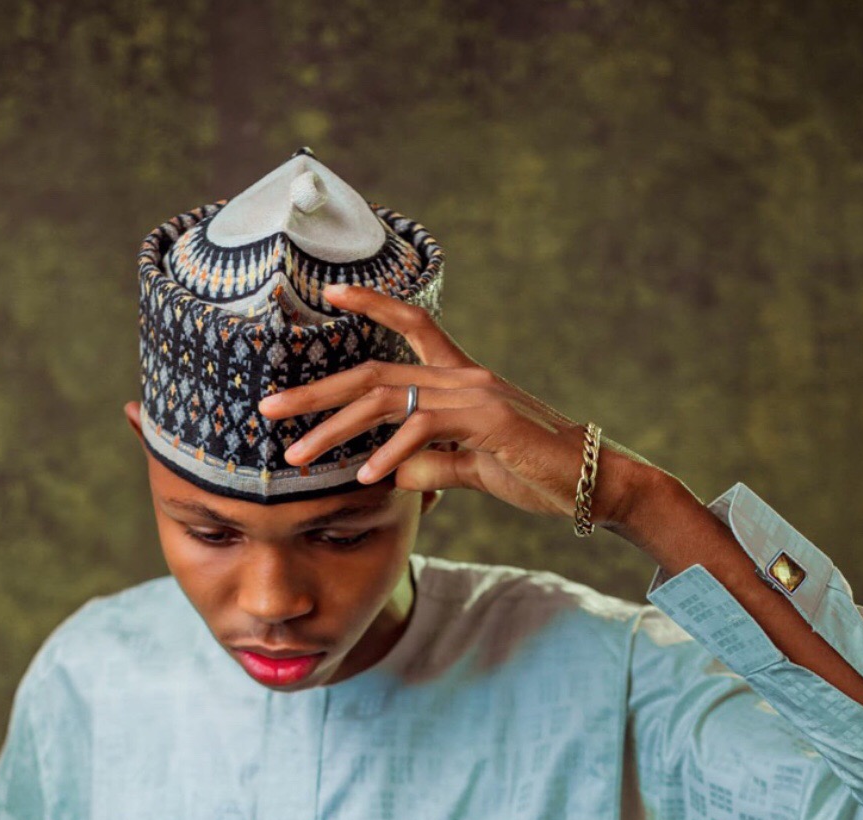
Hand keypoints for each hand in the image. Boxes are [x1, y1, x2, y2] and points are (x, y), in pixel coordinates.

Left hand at [257, 284, 659, 534]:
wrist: (594, 484)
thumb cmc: (536, 473)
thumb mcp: (473, 467)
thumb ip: (433, 463)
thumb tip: (392, 473)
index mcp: (461, 378)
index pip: (413, 323)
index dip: (372, 303)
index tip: (330, 293)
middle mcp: (464, 376)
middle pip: (374, 371)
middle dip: (315, 391)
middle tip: (267, 407)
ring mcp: (476, 395)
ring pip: (386, 400)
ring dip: (334, 430)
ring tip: (296, 457)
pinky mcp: (488, 421)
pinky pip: (424, 430)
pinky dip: (390, 455)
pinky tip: (366, 477)